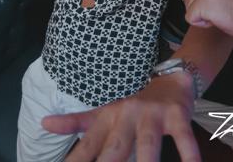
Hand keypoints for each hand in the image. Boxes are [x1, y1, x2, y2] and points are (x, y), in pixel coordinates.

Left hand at [43, 72, 198, 161]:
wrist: (171, 79)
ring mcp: (153, 115)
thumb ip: (75, 123)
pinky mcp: (177, 115)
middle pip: (115, 149)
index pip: (86, 148)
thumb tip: (43, 123)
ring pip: (148, 144)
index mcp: (107, 121)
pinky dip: (189, 153)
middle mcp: (127, 117)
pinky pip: (184, 137)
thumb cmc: (133, 107)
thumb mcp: (104, 114)